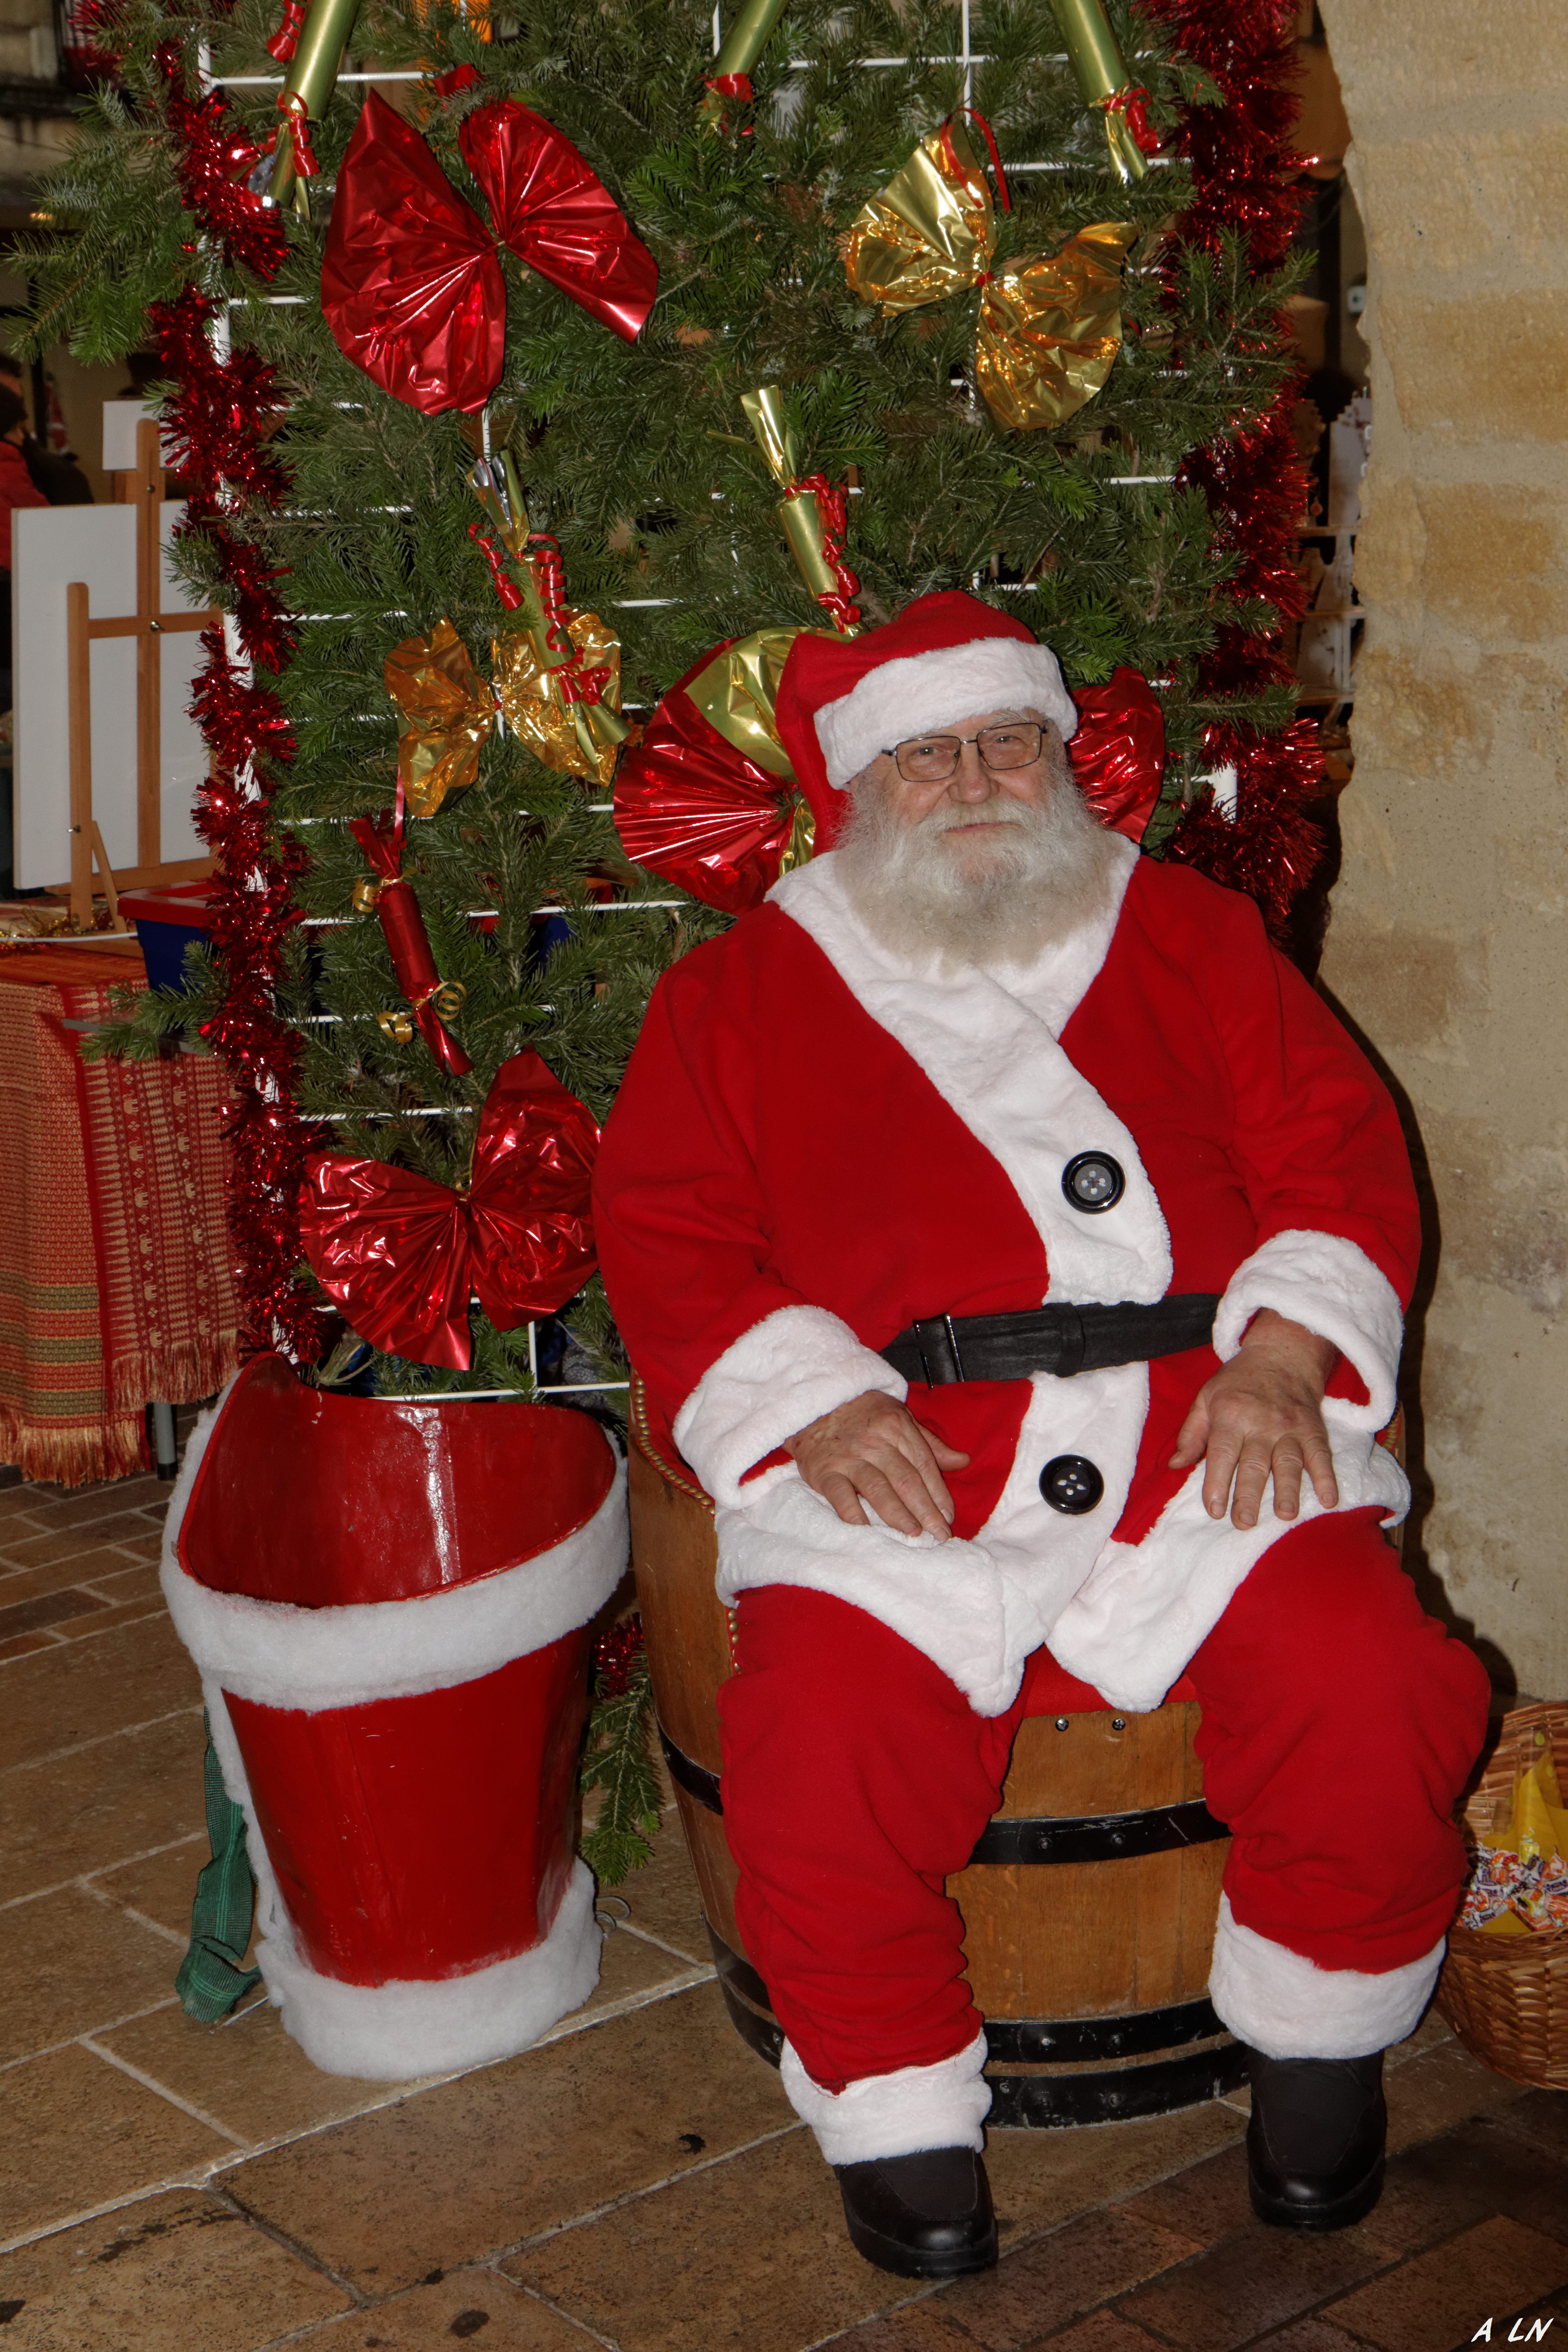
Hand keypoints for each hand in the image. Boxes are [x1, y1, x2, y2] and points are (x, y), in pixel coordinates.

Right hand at [785, 1390, 970, 1541]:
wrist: (815, 1403)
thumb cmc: (863, 1414)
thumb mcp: (900, 1418)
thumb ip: (929, 1444)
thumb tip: (963, 1461)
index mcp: (897, 1428)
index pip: (924, 1465)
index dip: (938, 1494)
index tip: (948, 1517)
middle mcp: (874, 1442)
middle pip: (906, 1480)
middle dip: (925, 1510)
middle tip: (939, 1535)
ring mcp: (848, 1457)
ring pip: (877, 1488)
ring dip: (897, 1514)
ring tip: (913, 1533)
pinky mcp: (824, 1470)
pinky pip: (840, 1495)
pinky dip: (854, 1514)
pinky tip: (868, 1529)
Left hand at [1169, 1309, 1339, 1530]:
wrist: (1283, 1355)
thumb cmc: (1238, 1382)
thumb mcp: (1206, 1398)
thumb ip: (1191, 1434)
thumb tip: (1175, 1465)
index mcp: (1230, 1415)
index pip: (1222, 1453)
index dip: (1217, 1483)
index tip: (1215, 1510)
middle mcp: (1260, 1422)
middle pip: (1254, 1463)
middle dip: (1249, 1495)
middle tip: (1244, 1522)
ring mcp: (1290, 1426)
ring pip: (1289, 1462)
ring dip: (1288, 1490)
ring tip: (1286, 1515)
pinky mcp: (1313, 1428)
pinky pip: (1321, 1455)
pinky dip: (1326, 1477)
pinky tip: (1329, 1500)